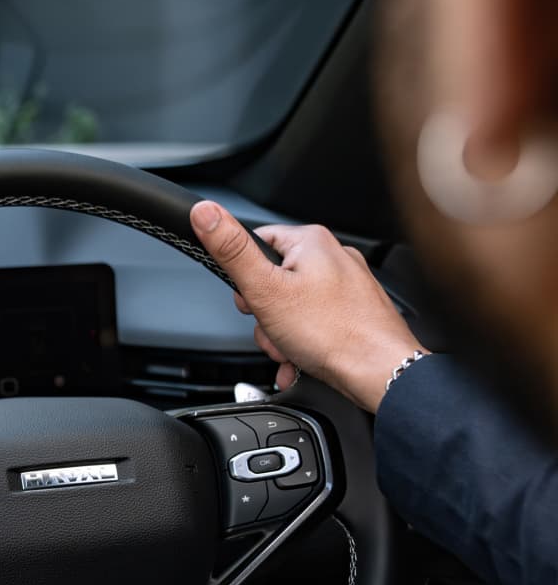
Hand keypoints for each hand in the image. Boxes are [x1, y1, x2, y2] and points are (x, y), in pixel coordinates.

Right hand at [189, 201, 427, 413]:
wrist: (379, 371)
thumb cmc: (333, 332)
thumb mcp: (265, 289)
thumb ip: (232, 251)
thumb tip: (205, 212)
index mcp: (311, 242)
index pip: (256, 244)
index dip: (243, 278)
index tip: (249, 301)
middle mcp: (332, 258)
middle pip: (272, 282)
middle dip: (264, 316)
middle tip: (273, 330)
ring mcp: (345, 287)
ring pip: (290, 308)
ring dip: (280, 336)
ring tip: (291, 349)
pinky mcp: (352, 313)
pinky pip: (312, 326)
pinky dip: (300, 345)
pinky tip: (300, 360)